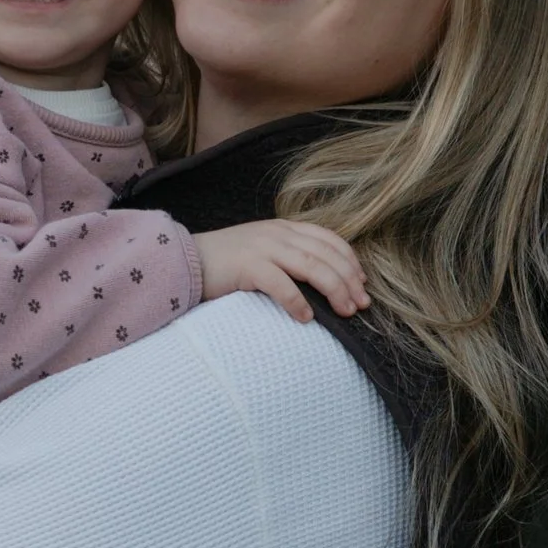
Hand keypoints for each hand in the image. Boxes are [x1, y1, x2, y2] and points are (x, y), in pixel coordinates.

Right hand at [193, 219, 370, 322]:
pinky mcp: (248, 266)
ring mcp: (263, 248)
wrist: (184, 261)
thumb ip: (289, 257)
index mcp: (284, 228)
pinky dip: (298, 303)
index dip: (351, 261)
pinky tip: (306, 319)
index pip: (329, 239)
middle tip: (361, 305)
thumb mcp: (262, 250)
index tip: (363, 284)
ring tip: (345, 312)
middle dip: (350, 281)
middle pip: (327, 255)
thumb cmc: (225, 263)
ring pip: (313, 267)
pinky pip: (282, 285)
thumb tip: (321, 281)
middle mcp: (278, 234)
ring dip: (335, 291)